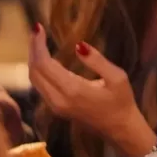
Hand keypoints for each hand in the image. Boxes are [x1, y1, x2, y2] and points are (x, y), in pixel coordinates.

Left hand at [27, 26, 154, 156]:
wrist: (120, 128)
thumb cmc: (122, 101)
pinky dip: (39, 70)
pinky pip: (40, 86)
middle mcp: (58, 99)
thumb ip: (97, 61)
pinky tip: (45, 59)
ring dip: (34, 60)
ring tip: (39, 42)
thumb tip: (78, 44)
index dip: (38, 45)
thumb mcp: (117, 77)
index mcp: (73, 90)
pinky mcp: (56, 108)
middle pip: (35, 72)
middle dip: (33, 49)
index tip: (38, 27)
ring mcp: (55, 106)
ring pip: (35, 80)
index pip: (44, 64)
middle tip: (37, 31)